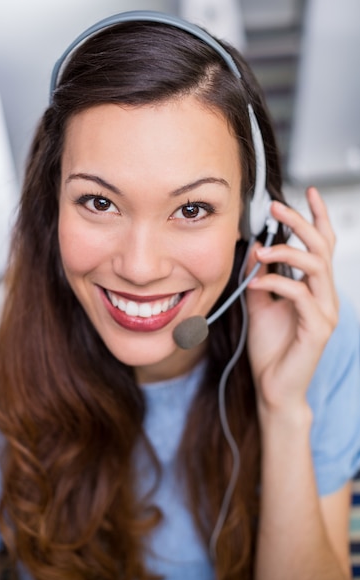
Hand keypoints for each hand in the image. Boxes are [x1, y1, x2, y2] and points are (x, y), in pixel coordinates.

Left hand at [245, 187, 338, 416]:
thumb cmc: (271, 348)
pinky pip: (300, 295)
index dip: (317, 217)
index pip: (322, 245)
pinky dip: (276, 282)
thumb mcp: (260, 303)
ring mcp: (325, 311)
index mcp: (314, 288)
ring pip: (317, 266)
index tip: (308, 193)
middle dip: (300, 222)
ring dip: (287, 251)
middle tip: (276, 206)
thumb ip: (261, 276)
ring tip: (261, 249)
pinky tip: (256, 282)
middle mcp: (325, 296)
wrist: (273, 386)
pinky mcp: (318, 328)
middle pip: (322, 247)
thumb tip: (254, 249)